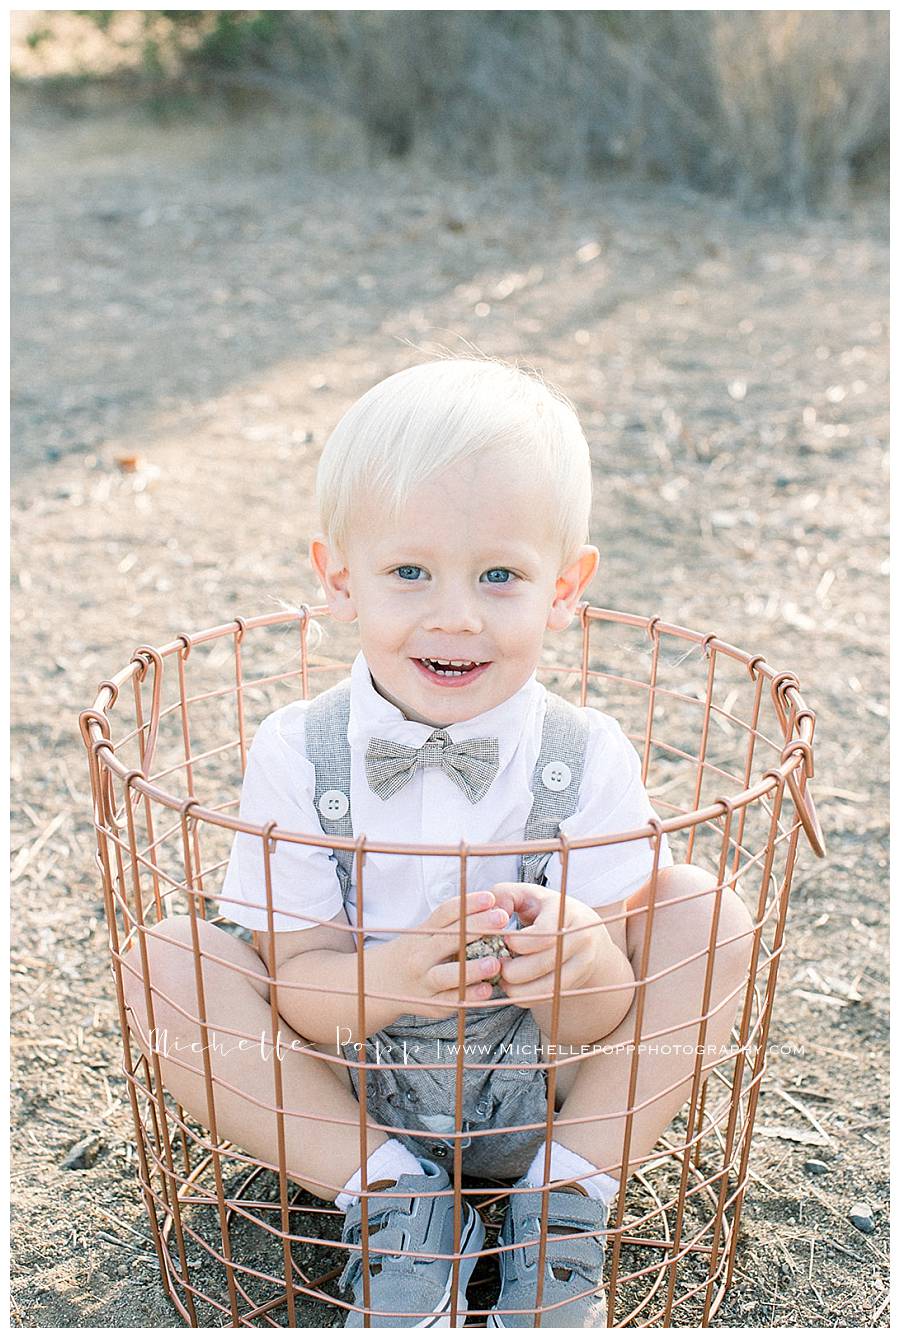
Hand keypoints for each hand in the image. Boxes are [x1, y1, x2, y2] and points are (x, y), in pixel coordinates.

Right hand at [388, 890, 512, 1018]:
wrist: (382, 983)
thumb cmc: (417, 952)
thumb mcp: (427, 934)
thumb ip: (454, 923)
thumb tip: (493, 906)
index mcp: (422, 934)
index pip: (444, 913)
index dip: (467, 904)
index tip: (490, 897)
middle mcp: (420, 956)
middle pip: (447, 939)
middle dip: (476, 928)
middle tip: (501, 919)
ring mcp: (424, 982)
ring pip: (446, 976)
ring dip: (471, 969)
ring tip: (494, 963)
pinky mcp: (432, 1005)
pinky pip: (451, 1001)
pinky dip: (469, 996)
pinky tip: (487, 990)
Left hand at [487, 883, 602, 1007]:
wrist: (583, 929)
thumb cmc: (544, 910)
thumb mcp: (526, 894)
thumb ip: (503, 895)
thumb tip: (495, 915)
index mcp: (566, 911)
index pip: (544, 933)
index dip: (519, 942)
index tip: (505, 940)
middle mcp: (580, 938)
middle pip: (543, 964)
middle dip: (512, 969)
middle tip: (496, 964)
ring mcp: (583, 963)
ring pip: (547, 987)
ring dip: (517, 989)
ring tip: (502, 979)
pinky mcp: (578, 982)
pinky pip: (549, 998)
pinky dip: (527, 998)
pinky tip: (514, 988)